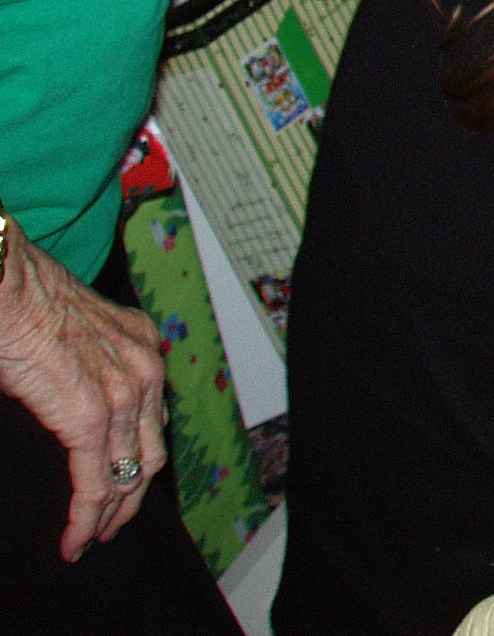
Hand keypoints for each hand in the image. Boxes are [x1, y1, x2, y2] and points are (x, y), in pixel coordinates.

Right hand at [0, 235, 167, 559]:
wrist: (5, 281)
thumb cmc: (21, 301)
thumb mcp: (69, 335)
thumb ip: (79, 368)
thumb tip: (62, 395)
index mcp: (140, 346)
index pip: (151, 417)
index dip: (139, 458)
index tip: (122, 487)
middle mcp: (145, 367)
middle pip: (149, 450)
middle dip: (131, 494)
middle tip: (110, 525)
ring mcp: (124, 392)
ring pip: (129, 473)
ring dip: (110, 513)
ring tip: (90, 539)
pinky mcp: (92, 416)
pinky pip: (98, 481)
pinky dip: (88, 517)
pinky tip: (76, 541)